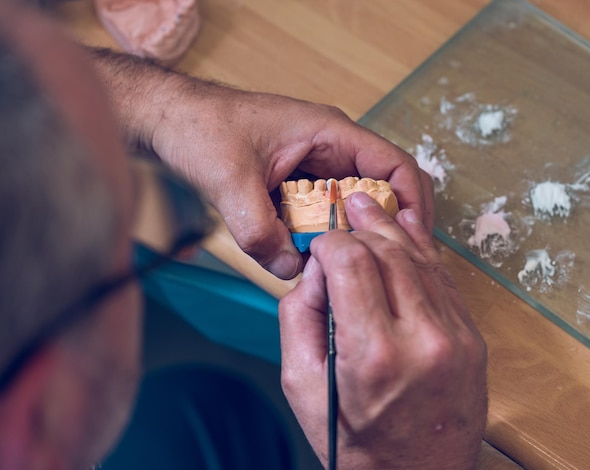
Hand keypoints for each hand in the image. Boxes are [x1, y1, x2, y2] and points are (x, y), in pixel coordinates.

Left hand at [150, 83, 433, 278]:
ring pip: (348, 209)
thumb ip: (261, 231)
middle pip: (378, 193)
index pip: (394, 165)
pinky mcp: (295, 185)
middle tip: (377, 270)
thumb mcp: (230, 181)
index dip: (411, 204)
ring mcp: (313, 168)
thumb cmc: (200, 128)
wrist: (168, 120)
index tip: (410, 244)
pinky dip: (320, 238)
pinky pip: (320, 216)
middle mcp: (329, 149)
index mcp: (330, 132)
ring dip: (347, 238)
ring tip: (344, 271)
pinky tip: (310, 260)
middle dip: (379, 231)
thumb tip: (292, 270)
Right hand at [279, 192, 486, 468]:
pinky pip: (443, 278)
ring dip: (391, 229)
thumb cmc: (356, 443)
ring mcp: (455, 338)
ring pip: (421, 257)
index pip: (350, 262)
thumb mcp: (302, 385)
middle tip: (344, 211)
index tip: (319, 248)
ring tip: (370, 209)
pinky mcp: (472, 339)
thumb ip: (298, 317)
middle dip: (360, 226)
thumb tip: (316, 270)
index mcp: (373, 354)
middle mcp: (422, 340)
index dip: (329, 243)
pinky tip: (404, 234)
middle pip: (388, 250)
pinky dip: (420, 251)